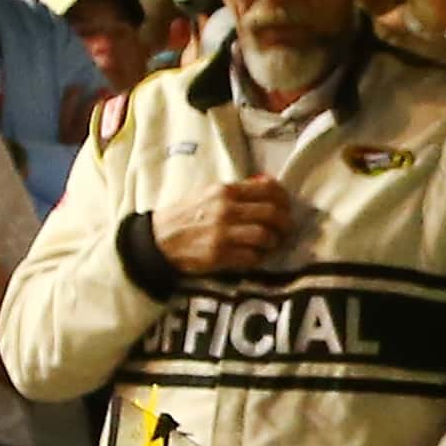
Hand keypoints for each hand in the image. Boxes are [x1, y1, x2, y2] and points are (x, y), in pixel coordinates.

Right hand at [153, 174, 294, 274]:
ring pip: (265, 236)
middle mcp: (226, 209)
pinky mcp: (219, 255)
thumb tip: (267, 188)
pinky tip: (256, 256)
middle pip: (272, 213)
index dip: (284, 199)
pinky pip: (252, 257)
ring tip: (271, 245)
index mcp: (225, 190)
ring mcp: (223, 233)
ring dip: (273, 242)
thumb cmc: (186, 215)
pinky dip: (259, 257)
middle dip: (284, 223)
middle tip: (285, 230)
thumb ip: (237, 192)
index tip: (286, 206)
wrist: (159, 239)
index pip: (268, 189)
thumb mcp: (208, 194)